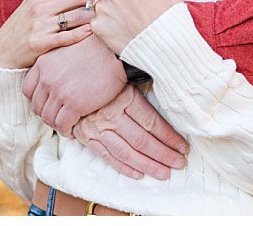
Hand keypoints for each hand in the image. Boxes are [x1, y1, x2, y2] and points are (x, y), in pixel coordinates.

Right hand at [0, 0, 102, 68]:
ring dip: (93, 16)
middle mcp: (39, 7)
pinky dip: (82, 34)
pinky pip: (67, 37)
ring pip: (75, 16)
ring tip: (103, 18)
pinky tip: (91, 32)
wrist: (2, 51)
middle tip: (108, 4)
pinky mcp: (40, 43)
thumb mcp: (30, 3)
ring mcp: (39, 25)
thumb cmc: (20, 27)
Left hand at [22, 35, 126, 135]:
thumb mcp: (65, 50)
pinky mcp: (74, 104)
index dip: (37, 100)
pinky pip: (62, 125)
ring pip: (48, 118)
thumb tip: (52, 83)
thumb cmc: (95, 49)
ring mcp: (59, 92)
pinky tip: (73, 129)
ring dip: (57, 125)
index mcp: (43, 64)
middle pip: (37, 106)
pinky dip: (66, 131)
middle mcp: (47, 78)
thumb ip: (54, 66)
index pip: (27, 90)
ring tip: (67, 124)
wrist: (114, 52)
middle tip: (59, 117)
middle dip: (47, 114)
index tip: (48, 104)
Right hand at [72, 84, 188, 180]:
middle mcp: (111, 115)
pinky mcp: (88, 138)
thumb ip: (142, 92)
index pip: (152, 122)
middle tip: (179, 163)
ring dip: (147, 165)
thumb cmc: (102, 79)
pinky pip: (107, 157)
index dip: (169, 136)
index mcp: (124, 97)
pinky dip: (124, 168)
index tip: (182, 146)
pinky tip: (139, 174)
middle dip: (163, 154)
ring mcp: (98, 129)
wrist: (69, 81)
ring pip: (127, 152)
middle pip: (142, 140)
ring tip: (164, 173)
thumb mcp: (124, 78)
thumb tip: (169, 97)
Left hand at [91, 0, 184, 54]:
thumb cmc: (167, 17)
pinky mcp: (98, 26)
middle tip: (134, 9)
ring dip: (111, 11)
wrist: (164, 43)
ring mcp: (102, 9)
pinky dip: (107, 27)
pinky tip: (121, 30)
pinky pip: (98, 23)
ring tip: (128, 21)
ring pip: (102, 5)